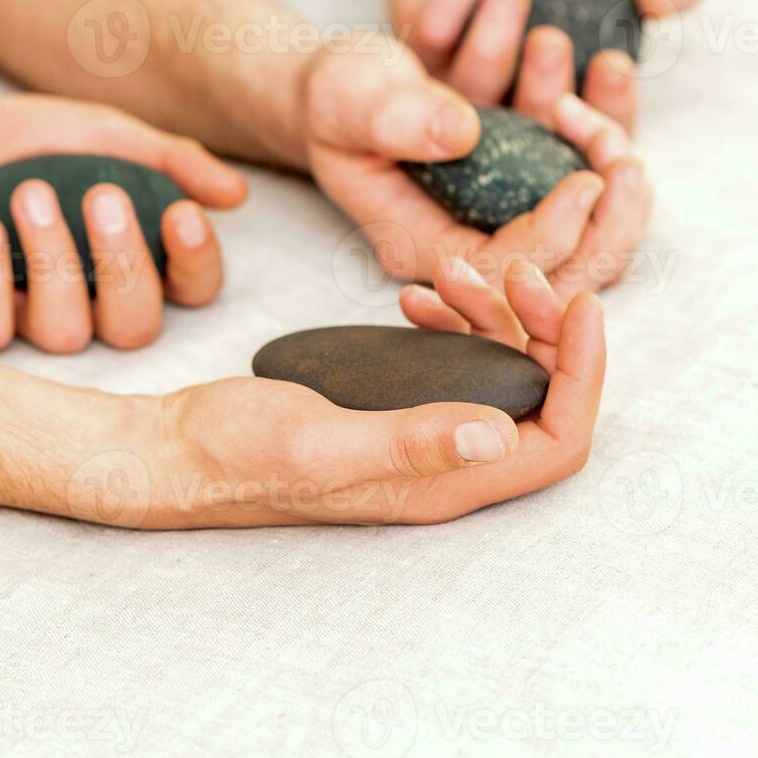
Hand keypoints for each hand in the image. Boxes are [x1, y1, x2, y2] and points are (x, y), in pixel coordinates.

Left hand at [0, 95, 246, 351]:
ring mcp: (32, 318)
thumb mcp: (94, 130)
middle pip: (137, 326)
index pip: (193, 288)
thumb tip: (234, 195)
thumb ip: (164, 158)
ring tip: (28, 194)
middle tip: (100, 195)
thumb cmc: (15, 145)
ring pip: (66, 332)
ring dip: (53, 262)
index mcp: (135, 258)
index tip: (180, 212)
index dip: (196, 262)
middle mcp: (92, 302)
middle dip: (125, 265)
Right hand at [126, 257, 603, 527]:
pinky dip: (449, 324)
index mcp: (442, 485)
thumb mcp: (320, 442)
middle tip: (513, 272)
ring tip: (454, 274)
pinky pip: (447, 367)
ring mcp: (413, 439)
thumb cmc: (235, 455)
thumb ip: (409, 440)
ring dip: (493, 319)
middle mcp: (440, 468)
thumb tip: (500, 433)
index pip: (557, 439)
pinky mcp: (385, 411)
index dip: (583, 374)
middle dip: (542, 331)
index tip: (579, 304)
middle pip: (536, 401)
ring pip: (493, 377)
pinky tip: (418, 297)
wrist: (174, 449)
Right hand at [302, 38, 650, 295]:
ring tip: (609, 82)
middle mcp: (470, 240)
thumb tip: (461, 133)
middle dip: (609, 221)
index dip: (552, 237)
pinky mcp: (528, 176)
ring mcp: (505, 210)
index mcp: (420, 243)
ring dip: (610, 158)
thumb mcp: (349, 95)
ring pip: (589, 226)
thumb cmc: (338, 95)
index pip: (500, 270)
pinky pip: (587, 173)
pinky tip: (600, 71)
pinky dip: (601, 127)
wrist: (343, 81)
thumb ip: (392, 115)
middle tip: (626, 160)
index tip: (587, 181)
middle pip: (565, 271)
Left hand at [390, 0, 705, 129]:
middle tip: (550, 42)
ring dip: (489, 46)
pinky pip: (432, 32)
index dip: (606, 110)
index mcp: (579, 108)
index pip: (599, 135)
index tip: (614, 63)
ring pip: (471, 90)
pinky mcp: (414, 57)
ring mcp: (459, 94)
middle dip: (540, 89)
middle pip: (528, 129)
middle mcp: (516, 114)